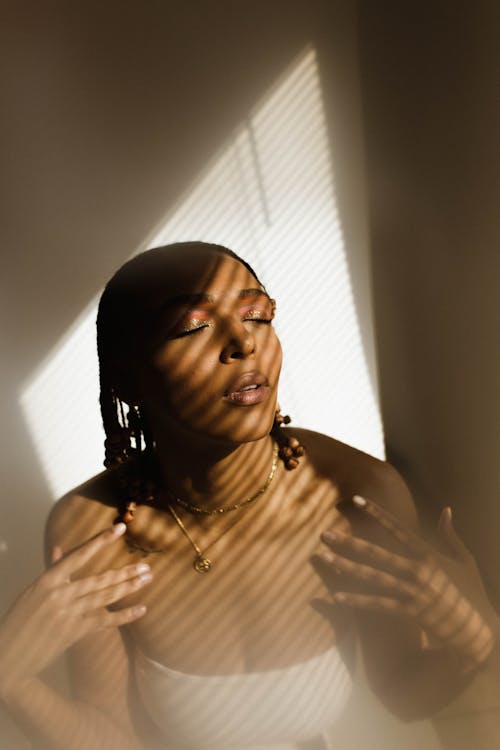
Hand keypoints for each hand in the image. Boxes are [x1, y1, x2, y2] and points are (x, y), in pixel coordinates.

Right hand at [0, 523, 152, 696]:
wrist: (7, 656)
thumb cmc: (20, 620)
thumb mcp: (33, 592)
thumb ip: (52, 570)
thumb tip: (61, 548)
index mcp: (48, 580)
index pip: (80, 555)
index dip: (101, 541)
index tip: (120, 529)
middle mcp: (59, 594)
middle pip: (100, 579)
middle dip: (126, 571)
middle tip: (147, 565)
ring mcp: (67, 613)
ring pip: (105, 596)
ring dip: (129, 587)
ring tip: (147, 578)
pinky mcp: (73, 632)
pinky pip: (104, 621)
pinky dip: (124, 616)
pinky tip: (141, 609)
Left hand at [314, 496, 496, 671]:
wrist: (480, 628)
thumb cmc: (472, 591)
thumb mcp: (465, 559)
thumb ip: (451, 535)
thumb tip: (447, 509)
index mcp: (429, 553)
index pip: (397, 527)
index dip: (376, 513)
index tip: (357, 500)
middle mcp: (418, 569)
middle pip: (376, 552)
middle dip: (348, 542)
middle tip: (324, 534)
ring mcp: (413, 591)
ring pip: (372, 577)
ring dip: (345, 567)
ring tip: (323, 558)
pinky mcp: (410, 611)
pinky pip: (378, 604)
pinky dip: (357, 600)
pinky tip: (336, 596)